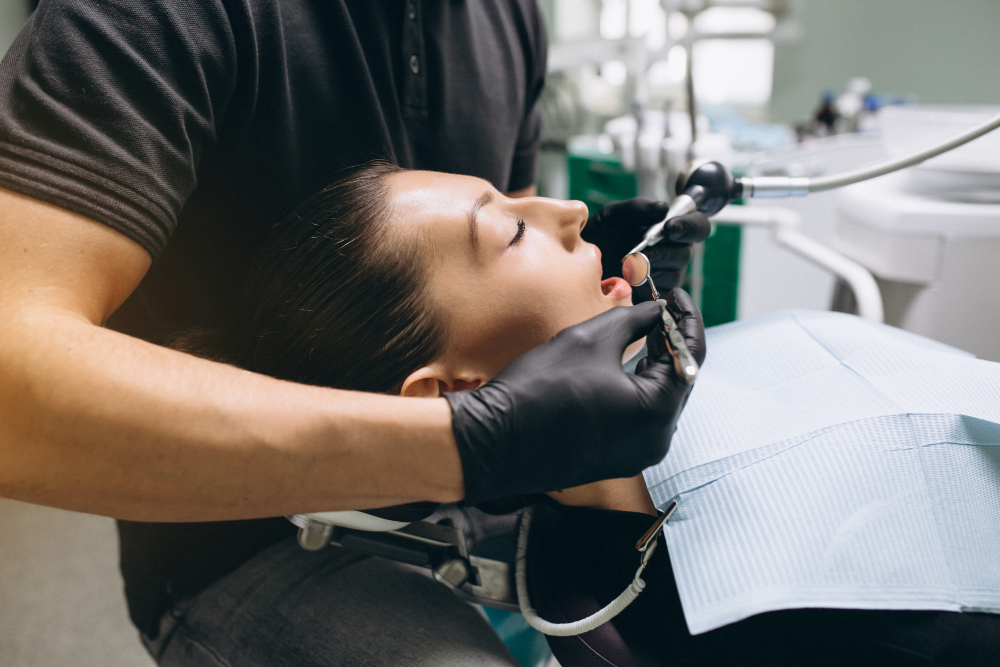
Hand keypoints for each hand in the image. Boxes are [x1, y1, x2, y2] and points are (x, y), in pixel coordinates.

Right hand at [445, 295, 705, 504]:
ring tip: (645, 332)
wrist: (495, 439)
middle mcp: (655, 440)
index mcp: (657, 411)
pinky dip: (637, 388)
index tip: (674, 294)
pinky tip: (624, 365)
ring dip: (654, 365)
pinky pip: (639, 417)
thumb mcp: (591, 338)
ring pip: (658, 399)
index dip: (684, 318)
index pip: (689, 356)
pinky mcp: (616, 459)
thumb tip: (656, 312)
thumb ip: (635, 320)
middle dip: (670, 342)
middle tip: (660, 309)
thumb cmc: (539, 388)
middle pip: (678, 380)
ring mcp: (636, 454)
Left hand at [582, 198, 710, 291]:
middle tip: (640, 252)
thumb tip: (662, 208)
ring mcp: (665, 274)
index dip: (689, 226)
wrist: (578, 261)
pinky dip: (644, 285)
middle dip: (663, 252)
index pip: (697, 225)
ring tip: (626, 266)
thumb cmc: (600, 234)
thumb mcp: (613, 215)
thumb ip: (638, 208)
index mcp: (669, 227)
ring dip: (650, 269)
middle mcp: (672, 251)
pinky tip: (627, 280)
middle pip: (685, 253)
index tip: (670, 227)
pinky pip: (659, 292)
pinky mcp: (654, 294)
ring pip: (673, 274)